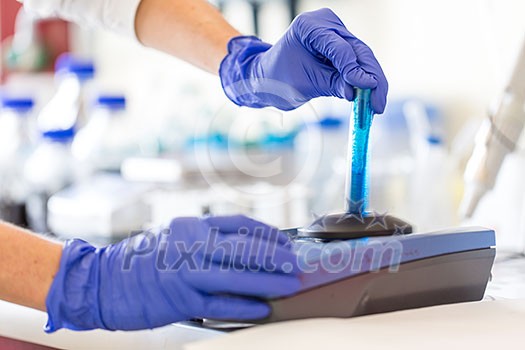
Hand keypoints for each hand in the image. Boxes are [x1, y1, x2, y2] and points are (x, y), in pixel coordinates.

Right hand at [45, 215, 299, 331]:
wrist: (101, 281)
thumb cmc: (142, 259)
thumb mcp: (175, 237)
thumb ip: (207, 240)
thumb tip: (248, 249)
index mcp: (192, 225)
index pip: (240, 224)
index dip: (268, 234)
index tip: (286, 243)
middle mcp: (191, 244)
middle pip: (244, 248)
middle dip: (275, 257)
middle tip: (296, 265)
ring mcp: (185, 272)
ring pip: (236, 276)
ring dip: (268, 282)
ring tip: (290, 286)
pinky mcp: (179, 300)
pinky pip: (219, 304)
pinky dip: (243, 306)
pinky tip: (262, 308)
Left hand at [219, 8, 387, 112]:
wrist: (269, 78)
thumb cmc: (280, 78)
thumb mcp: (305, 83)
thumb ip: (334, 84)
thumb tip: (360, 89)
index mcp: (311, 26)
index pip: (340, 47)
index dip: (354, 69)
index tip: (366, 88)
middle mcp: (327, 24)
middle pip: (359, 51)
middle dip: (372, 79)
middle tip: (378, 104)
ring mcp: (337, 33)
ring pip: (364, 58)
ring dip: (374, 83)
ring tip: (378, 106)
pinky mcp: (343, 46)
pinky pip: (359, 64)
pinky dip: (366, 82)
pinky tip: (373, 100)